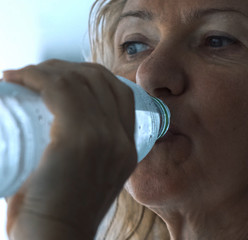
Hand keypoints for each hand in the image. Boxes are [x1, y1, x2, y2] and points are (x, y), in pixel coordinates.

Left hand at [3, 60, 136, 238]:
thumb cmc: (59, 215)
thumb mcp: (88, 179)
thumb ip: (85, 155)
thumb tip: (51, 129)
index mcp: (128, 149)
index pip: (121, 93)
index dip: (92, 75)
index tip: (63, 76)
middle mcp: (121, 140)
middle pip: (100, 80)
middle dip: (67, 67)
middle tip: (37, 74)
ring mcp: (103, 138)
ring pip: (78, 80)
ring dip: (45, 69)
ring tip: (22, 75)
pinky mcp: (78, 139)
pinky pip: (59, 90)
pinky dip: (34, 76)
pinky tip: (16, 77)